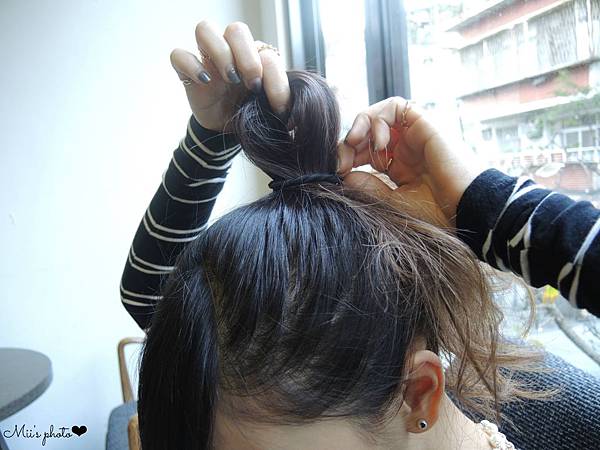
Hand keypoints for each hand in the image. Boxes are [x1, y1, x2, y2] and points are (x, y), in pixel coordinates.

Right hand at [169, 21, 289, 130]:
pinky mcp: (187, 72)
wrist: (227, 131)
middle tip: (252, 84)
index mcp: (255, 55)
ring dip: (220, 52)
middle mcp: (231, 51)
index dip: (274, 78)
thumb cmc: (250, 113)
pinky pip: (178, 54)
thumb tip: (287, 109)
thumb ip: (281, 101)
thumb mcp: (270, 108)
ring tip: (230, 79)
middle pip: (236, 29)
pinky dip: (191, 65)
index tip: (277, 105)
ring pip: (204, 28)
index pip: (266, 52)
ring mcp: (207, 59)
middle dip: (247, 56)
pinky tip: (205, 82)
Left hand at [337, 97, 483, 226]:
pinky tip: (380, 143)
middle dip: (348, 144)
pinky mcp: (423, 122)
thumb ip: (368, 187)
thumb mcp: (392, 202)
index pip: (364, 153)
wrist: (466, 207)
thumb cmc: (436, 212)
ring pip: (377, 115)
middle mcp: (404, 148)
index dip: (347, 157)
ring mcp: (413, 135)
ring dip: (360, 126)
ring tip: (355, 145)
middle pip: (366, 133)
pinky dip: (379, 119)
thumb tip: (344, 175)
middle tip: (340, 161)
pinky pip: (394, 106)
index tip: (337, 170)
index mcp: (397, 167)